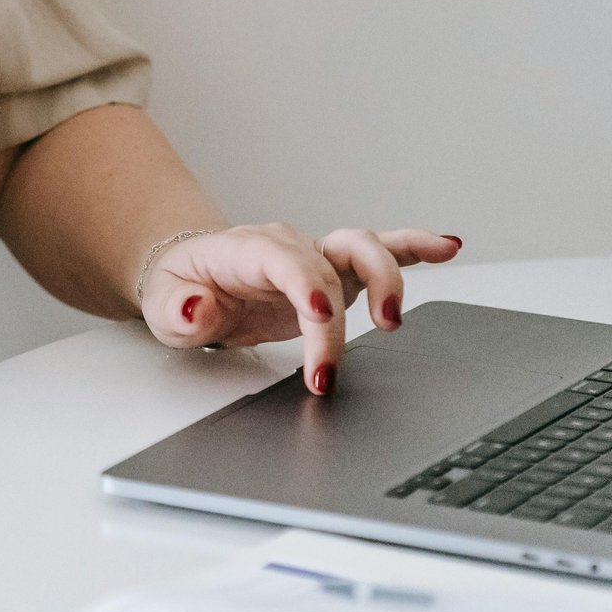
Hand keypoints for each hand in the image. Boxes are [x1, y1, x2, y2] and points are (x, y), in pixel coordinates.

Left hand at [139, 224, 462, 393]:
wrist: (192, 276)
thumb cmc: (181, 288)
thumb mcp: (163, 306)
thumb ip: (180, 310)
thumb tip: (198, 308)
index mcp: (246, 250)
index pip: (285, 262)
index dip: (307, 287)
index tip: (320, 318)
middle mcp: (288, 246)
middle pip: (329, 264)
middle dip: (340, 314)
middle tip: (334, 365)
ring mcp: (316, 257)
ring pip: (363, 249)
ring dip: (388, 279)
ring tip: (394, 320)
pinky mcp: (336, 273)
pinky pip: (382, 253)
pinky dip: (416, 249)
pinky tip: (448, 247)